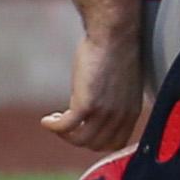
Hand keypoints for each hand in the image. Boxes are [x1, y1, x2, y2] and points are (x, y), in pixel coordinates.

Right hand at [42, 27, 147, 151]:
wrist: (114, 34)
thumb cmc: (116, 52)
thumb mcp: (122, 84)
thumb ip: (115, 102)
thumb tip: (98, 113)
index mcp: (132, 112)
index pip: (115, 144)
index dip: (96, 140)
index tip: (83, 129)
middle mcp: (120, 116)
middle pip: (95, 145)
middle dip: (78, 138)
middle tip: (66, 123)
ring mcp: (104, 112)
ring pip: (80, 140)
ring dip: (64, 134)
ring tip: (56, 119)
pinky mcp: (87, 104)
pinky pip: (66, 128)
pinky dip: (54, 127)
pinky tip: (47, 120)